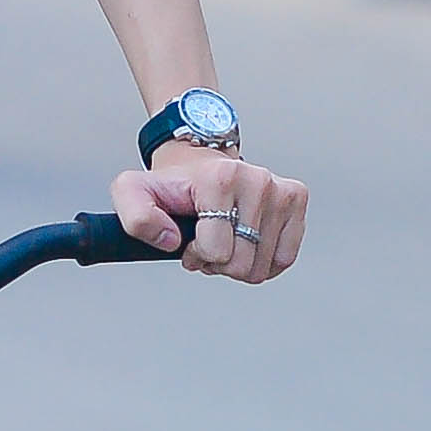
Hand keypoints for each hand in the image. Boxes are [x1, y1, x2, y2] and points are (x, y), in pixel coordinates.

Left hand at [117, 150, 303, 284]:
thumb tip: (170, 240)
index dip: (197, 255)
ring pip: (262, 267)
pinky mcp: (295, 198)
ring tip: (225, 239)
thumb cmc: (173, 184)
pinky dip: (263, 261)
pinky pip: (284, 258)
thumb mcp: (134, 192)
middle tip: (207, 241)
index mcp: (221, 179)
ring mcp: (280, 190)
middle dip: (219, 263)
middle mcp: (257, 180)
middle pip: (241, 264)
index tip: (188, 239)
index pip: (216, 252)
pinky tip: (246, 242)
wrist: (199, 163)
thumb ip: (136, 217)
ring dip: (239, 263)